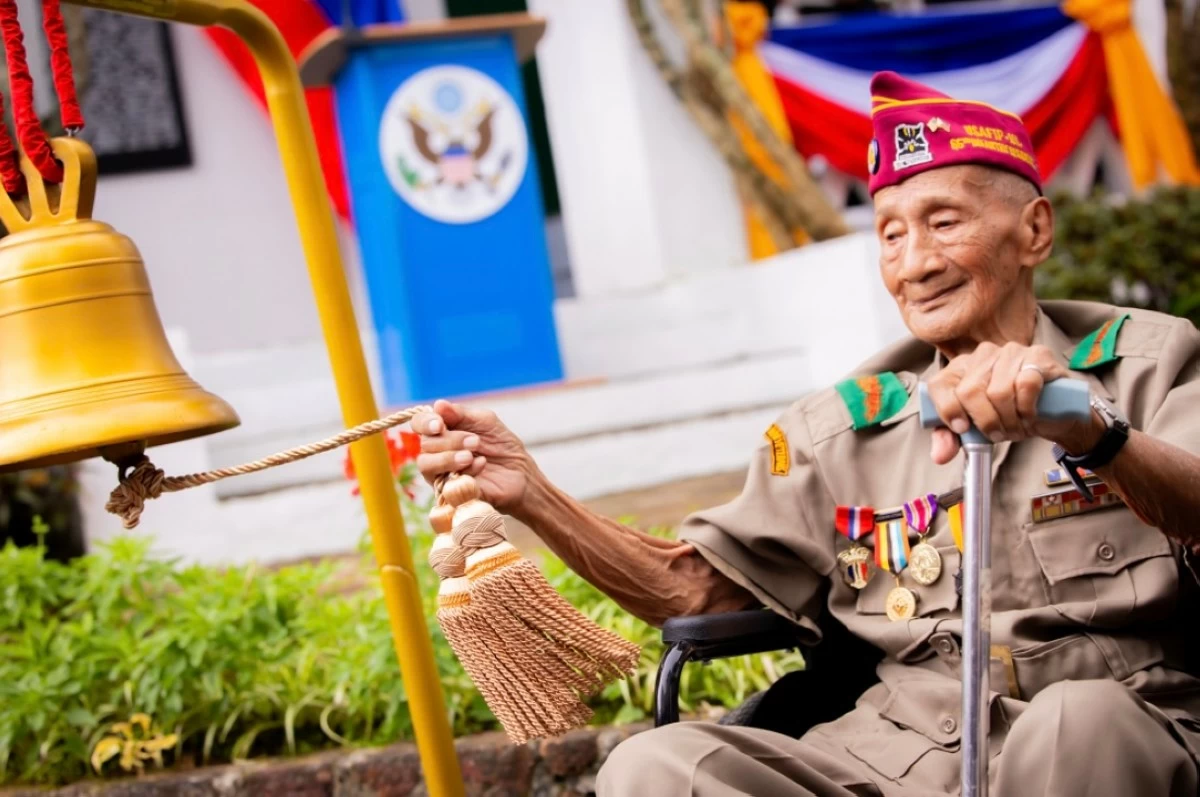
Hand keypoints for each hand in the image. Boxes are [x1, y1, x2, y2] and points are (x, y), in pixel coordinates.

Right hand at [412, 399, 533, 511]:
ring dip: (448, 458)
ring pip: (426, 465)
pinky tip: (481, 465)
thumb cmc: (501, 445)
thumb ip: (461, 414)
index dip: (425, 423)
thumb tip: (438, 405)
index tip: (439, 425)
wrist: (520, 473)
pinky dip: (464, 471)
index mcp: (442, 432)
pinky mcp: (450, 493)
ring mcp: (440, 474)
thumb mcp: (485, 422)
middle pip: (425, 444)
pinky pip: (444, 484)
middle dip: (449, 441)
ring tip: (471, 456)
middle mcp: (436, 452)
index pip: (419, 424)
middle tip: (475, 441)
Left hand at [926, 342, 1101, 464]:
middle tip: (998, 433)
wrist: (1053, 412)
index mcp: (959, 369)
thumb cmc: (1008, 416)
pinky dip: (1027, 408)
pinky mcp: (1038, 355)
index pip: (940, 384)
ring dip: (1009, 419)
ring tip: (1016, 426)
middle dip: (985, 421)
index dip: (948, 410)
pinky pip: (1026, 384)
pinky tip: (1030, 414)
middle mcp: (982, 355)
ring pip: (999, 391)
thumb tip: (940, 456)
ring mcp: (1010, 352)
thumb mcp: (976, 430)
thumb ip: (952, 439)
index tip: (963, 428)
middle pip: (970, 391)